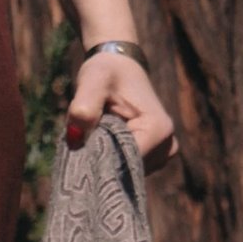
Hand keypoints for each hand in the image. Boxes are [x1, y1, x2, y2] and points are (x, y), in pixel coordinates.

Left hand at [65, 49, 178, 173]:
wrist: (119, 69)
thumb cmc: (107, 72)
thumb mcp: (93, 80)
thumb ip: (84, 105)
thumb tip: (75, 138)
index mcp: (158, 129)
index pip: (125, 162)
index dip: (99, 158)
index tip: (79, 146)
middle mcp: (166, 146)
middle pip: (126, 170)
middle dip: (101, 160)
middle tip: (82, 139)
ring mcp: (162, 155)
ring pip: (125, 172)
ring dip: (105, 160)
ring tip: (94, 135)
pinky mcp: (153, 159)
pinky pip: (126, 169)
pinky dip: (111, 160)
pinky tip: (102, 141)